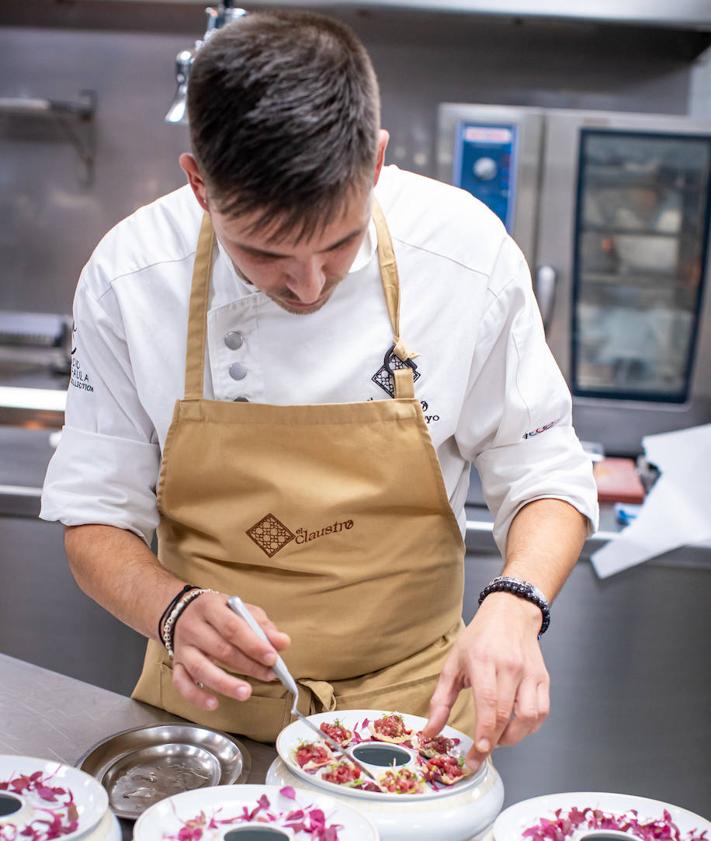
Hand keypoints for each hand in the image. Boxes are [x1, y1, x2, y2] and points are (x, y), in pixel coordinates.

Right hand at [170, 592, 290, 711]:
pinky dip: (196, 696)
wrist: (181, 610)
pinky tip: (214, 704)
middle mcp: (193, 627)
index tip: (273, 658)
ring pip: (201, 668)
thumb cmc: (218, 611)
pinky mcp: (176, 664)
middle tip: (268, 675)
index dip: (254, 644)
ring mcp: (183, 647)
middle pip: (220, 649)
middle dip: (247, 665)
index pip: (233, 627)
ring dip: (225, 683)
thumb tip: (282, 643)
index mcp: (210, 607)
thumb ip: (262, 625)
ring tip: (245, 693)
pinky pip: (181, 683)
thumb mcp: (240, 609)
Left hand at [422, 592, 549, 769]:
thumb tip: (430, 731)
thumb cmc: (479, 638)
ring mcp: (529, 672)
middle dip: (493, 742)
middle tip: (481, 753)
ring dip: (513, 737)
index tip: (477, 753)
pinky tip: (515, 728)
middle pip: (507, 714)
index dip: (484, 733)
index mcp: (483, 660)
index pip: (487, 704)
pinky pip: (541, 711)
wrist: (510, 613)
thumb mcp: (453, 664)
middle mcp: (509, 666)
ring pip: (528, 717)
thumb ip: (441, 700)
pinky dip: (530, 727)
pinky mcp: (543, 677)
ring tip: (497, 739)